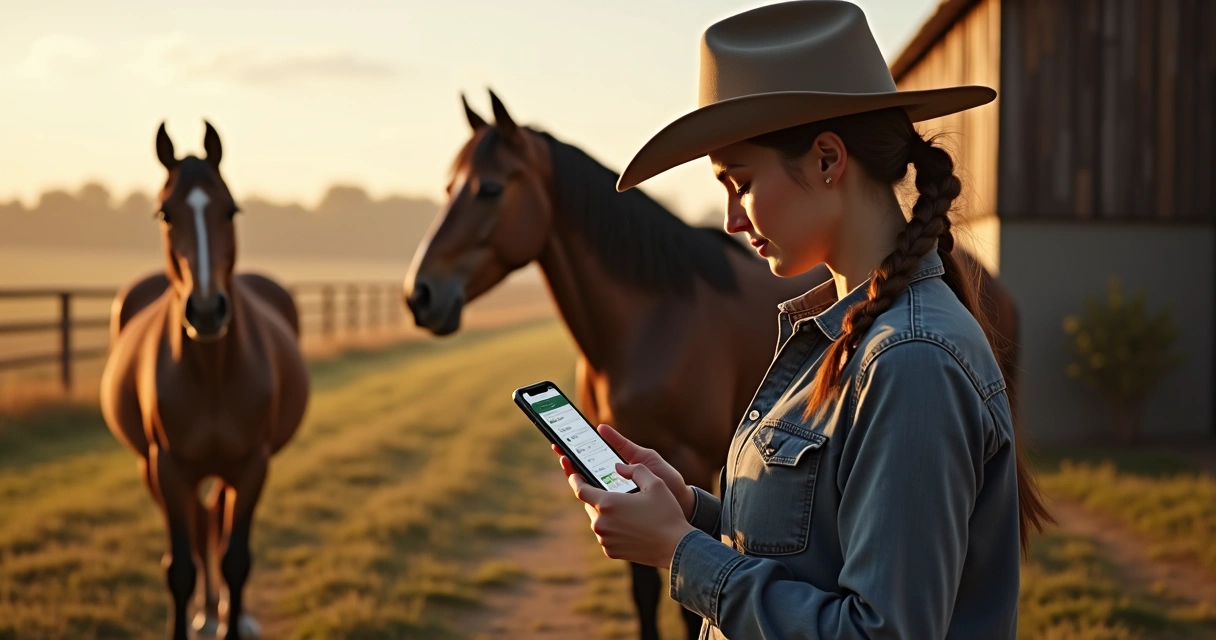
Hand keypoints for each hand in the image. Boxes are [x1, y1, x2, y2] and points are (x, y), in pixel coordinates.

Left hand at [562, 460, 694, 567]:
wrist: (676, 547)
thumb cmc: (666, 513)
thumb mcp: (655, 483)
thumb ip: (634, 469)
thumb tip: (618, 467)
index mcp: (607, 504)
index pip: (580, 489)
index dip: (574, 478)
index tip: (573, 472)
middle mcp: (601, 523)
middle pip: (590, 504)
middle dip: (596, 495)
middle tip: (606, 489)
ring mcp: (604, 539)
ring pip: (598, 520)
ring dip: (605, 512)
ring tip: (623, 507)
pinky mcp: (610, 551)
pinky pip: (606, 534)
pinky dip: (612, 527)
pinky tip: (628, 524)